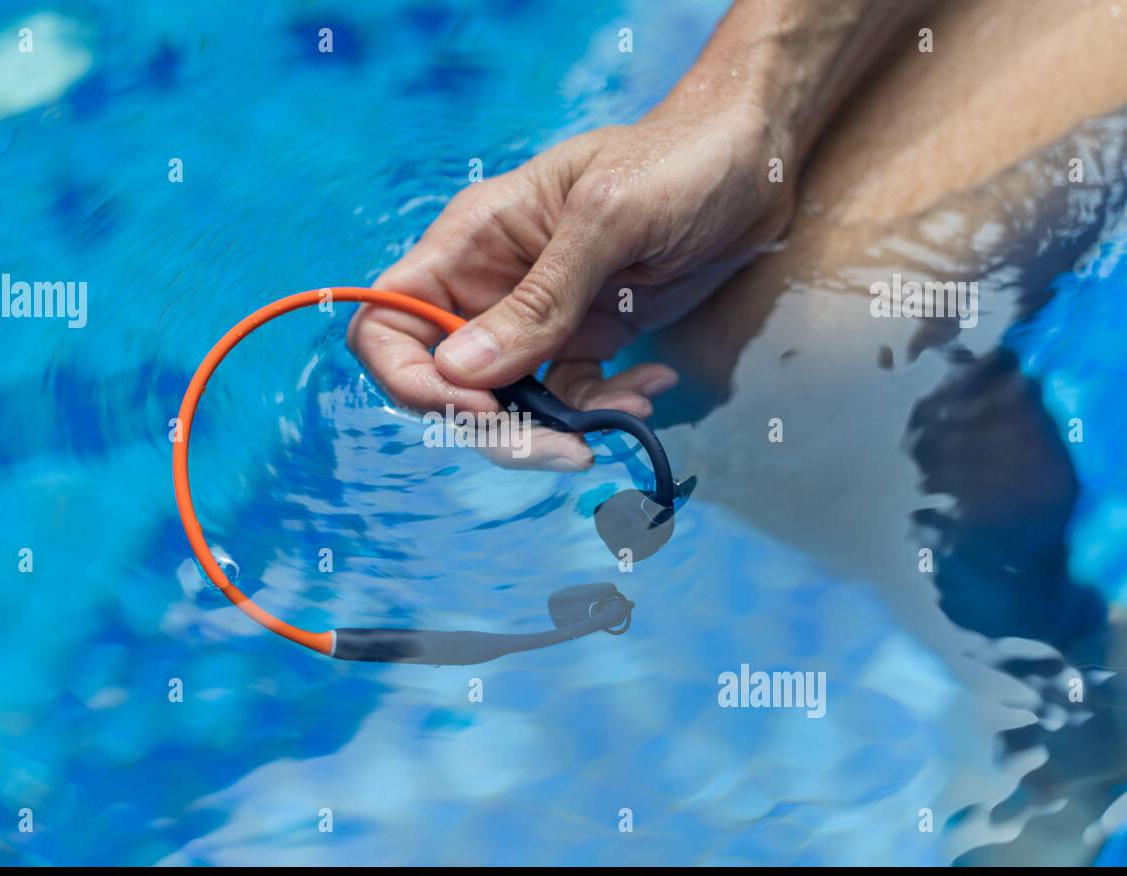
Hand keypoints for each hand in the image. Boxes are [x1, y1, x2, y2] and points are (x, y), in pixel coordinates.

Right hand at [348, 96, 795, 469]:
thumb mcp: (608, 219)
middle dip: (496, 428)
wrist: (752, 164)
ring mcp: (535, 320)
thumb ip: (538, 299)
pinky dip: (605, 409)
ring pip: (506, 406)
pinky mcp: (582, 342)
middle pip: (446, 384)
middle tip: (566, 449)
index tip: (476, 406)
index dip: (410, 379)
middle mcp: (489, 287)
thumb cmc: (678, 162)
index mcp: (469, 244)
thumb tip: (461, 374)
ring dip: (554, 432)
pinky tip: (652, 384)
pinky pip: (569, 399)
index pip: (388, 323)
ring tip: (625, 414)